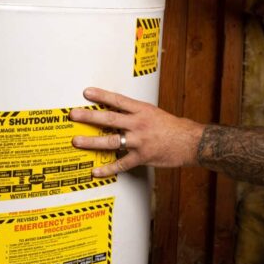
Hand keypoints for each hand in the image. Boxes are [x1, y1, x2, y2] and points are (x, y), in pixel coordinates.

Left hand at [70, 87, 203, 177]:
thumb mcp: (154, 113)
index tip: (86, 92)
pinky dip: (107, 168)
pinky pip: (121, 164)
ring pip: (111, 140)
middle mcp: (139, 123)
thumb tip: (117, 112)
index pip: (118, 100)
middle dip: (89, 116)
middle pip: (110, 118)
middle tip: (73, 114)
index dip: (101, 95)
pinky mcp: (142, 156)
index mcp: (143, 110)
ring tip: (76, 141)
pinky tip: (95, 171)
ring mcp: (140, 140)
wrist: (190, 141)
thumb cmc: (173, 127)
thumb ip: (136, 113)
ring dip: (91, 141)